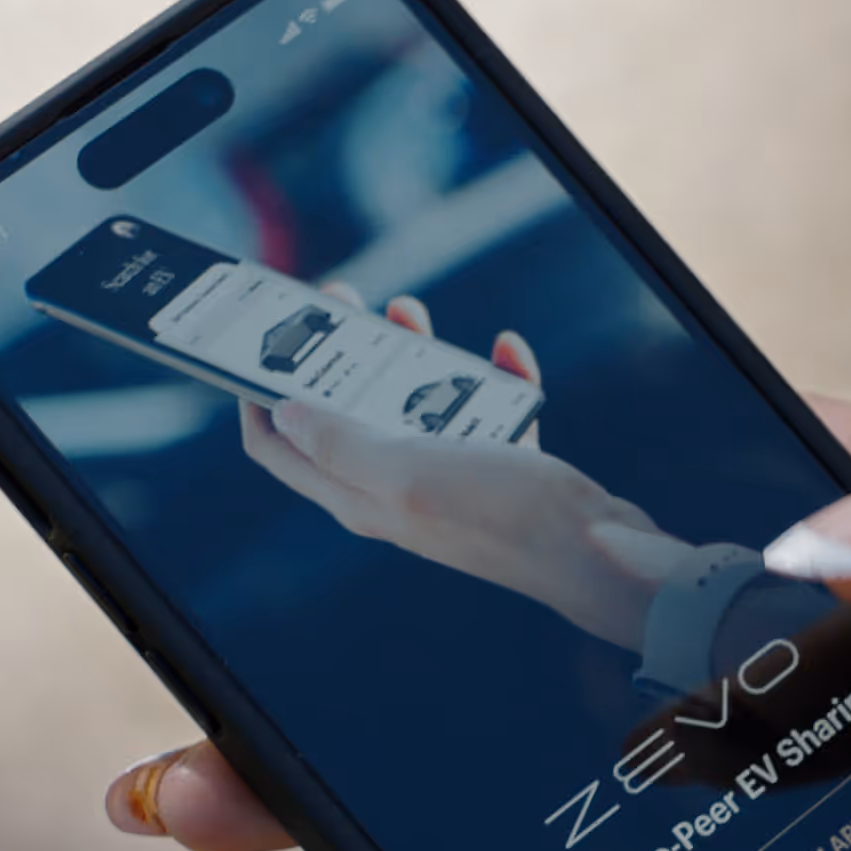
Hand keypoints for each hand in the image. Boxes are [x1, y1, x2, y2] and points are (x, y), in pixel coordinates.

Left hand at [235, 292, 697, 650]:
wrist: (594, 551)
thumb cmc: (501, 514)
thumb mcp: (406, 471)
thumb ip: (340, 444)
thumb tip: (284, 413)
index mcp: (358, 496)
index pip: (279, 448)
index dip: (256, 393)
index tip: (260, 339)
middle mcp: (394, 488)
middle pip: (342, 414)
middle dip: (334, 355)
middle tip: (343, 299)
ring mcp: (447, 478)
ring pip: (410, 403)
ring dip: (408, 355)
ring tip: (411, 312)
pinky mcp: (497, 469)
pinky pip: (483, 409)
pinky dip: (490, 376)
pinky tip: (504, 351)